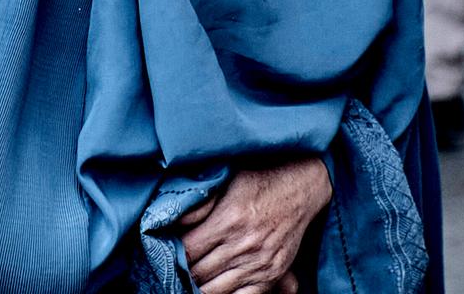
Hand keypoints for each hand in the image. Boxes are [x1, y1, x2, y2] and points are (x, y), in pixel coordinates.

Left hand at [175, 156, 331, 293]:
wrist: (301, 187)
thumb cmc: (260, 180)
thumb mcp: (226, 181)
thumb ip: (200, 204)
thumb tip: (174, 221)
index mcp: (228, 221)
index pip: (188, 250)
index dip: (171, 254)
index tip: (162, 253)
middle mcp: (243, 246)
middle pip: (199, 273)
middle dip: (182, 272)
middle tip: (171, 270)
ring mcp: (260, 263)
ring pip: (217, 289)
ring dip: (199, 287)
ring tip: (188, 282)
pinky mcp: (273, 273)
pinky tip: (213, 290)